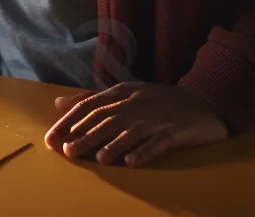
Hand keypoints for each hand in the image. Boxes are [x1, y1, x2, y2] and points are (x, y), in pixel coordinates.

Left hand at [45, 82, 227, 166]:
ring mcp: (156, 118)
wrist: (203, 101)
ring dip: (114, 145)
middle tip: (67, 151)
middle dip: (85, 135)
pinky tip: (133, 162)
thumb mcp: (124, 94)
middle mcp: (135, 104)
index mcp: (121, 93)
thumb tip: (58, 103)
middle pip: (107, 119)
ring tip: (98, 159)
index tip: (52, 138)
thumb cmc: (157, 100)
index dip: (70, 121)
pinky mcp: (176, 132)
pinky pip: (159, 143)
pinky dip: (145, 151)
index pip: (90, 106)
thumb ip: (91, 99)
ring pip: (131, 131)